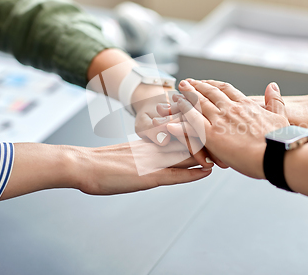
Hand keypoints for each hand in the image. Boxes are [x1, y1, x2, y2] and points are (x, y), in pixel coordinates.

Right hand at [1, 140, 211, 200]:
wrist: (81, 165)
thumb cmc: (98, 162)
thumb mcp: (125, 153)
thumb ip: (141, 152)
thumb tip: (151, 152)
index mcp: (149, 141)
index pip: (179, 134)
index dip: (197, 133)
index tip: (212, 132)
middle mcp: (153, 148)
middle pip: (188, 141)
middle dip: (208, 142)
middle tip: (226, 141)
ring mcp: (152, 161)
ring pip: (186, 155)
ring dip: (207, 156)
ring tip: (225, 157)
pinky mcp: (148, 176)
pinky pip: (176, 174)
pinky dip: (194, 173)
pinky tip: (207, 172)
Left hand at [169, 79, 288, 178]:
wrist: (276, 155)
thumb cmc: (280, 140)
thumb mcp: (280, 116)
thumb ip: (275, 100)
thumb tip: (272, 85)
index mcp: (245, 105)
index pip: (225, 89)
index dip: (213, 84)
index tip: (205, 82)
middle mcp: (230, 109)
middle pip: (209, 93)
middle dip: (195, 87)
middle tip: (185, 83)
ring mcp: (220, 121)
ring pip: (198, 105)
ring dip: (185, 98)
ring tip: (175, 93)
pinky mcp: (212, 136)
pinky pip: (192, 124)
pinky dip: (180, 120)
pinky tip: (171, 118)